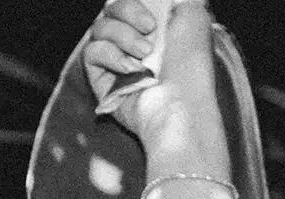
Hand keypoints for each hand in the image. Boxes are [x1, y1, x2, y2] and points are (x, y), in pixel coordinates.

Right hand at [84, 0, 216, 155]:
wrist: (181, 103)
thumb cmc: (191, 63)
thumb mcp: (193, 15)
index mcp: (153, 27)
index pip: (127, 2)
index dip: (133, 3)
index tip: (152, 18)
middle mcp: (133, 43)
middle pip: (110, 9)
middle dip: (128, 13)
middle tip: (149, 30)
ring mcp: (116, 62)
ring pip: (99, 28)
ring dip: (122, 36)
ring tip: (144, 55)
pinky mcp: (102, 81)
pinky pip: (91, 52)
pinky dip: (110, 55)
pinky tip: (129, 68)